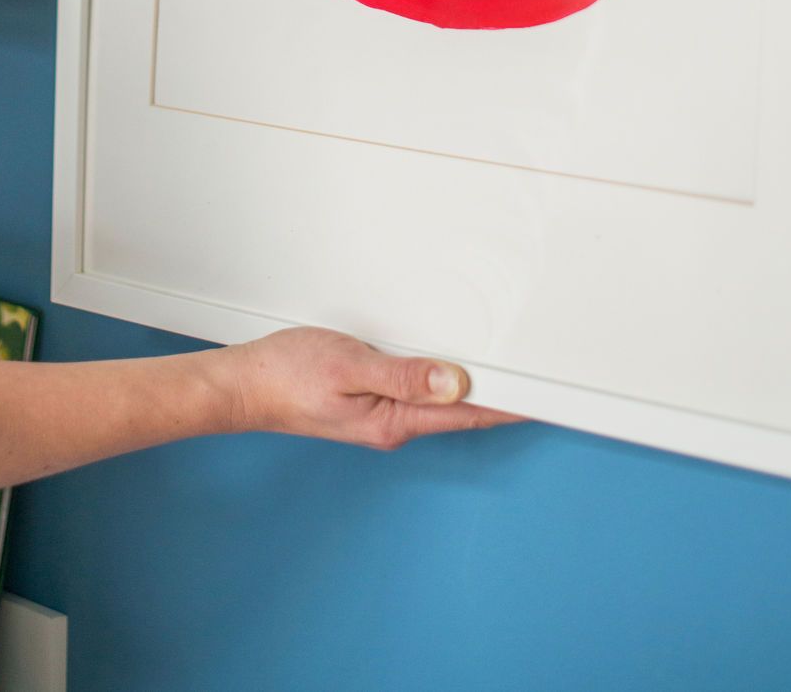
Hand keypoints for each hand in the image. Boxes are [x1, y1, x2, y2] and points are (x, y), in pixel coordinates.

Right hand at [208, 326, 518, 449]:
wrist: (244, 385)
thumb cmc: (287, 375)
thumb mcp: (350, 365)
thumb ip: (404, 375)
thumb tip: (455, 381)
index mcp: (393, 421)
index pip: (466, 413)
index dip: (509, 404)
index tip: (545, 395)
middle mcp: (393, 424)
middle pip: (460, 410)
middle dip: (499, 396)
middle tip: (539, 375)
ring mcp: (381, 415)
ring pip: (440, 401)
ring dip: (471, 386)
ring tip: (507, 368)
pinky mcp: (369, 402)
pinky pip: (418, 393)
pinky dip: (442, 379)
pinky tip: (447, 366)